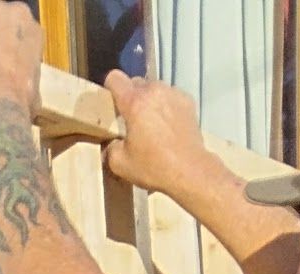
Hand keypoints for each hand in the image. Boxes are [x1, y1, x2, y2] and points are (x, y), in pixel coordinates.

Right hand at [103, 71, 212, 197]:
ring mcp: (172, 93)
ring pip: (153, 89)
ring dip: (149, 101)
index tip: (112, 103)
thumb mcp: (120, 164)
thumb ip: (110, 147)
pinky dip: (166, 106)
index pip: (115, 78)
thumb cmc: (154, 167)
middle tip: (132, 120)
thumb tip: (113, 142)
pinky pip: (170, 96)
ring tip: (152, 123)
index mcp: (134, 102)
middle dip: (131, 98)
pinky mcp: (187, 100)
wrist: (190, 171)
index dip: (110, 88)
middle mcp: (153, 90)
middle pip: (135, 83)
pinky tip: (168, 125)